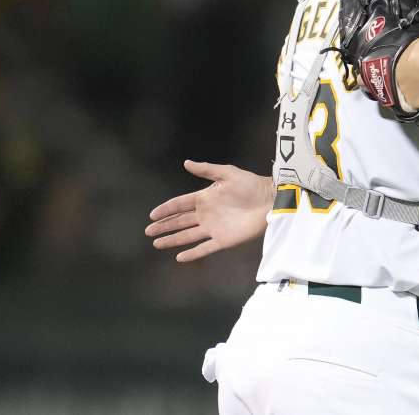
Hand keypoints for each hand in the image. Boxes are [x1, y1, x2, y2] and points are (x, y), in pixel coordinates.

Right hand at [145, 160, 273, 261]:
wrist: (270, 200)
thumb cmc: (251, 185)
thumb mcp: (228, 173)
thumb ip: (207, 169)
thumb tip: (186, 162)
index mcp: (205, 198)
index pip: (180, 204)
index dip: (166, 209)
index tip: (152, 215)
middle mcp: (206, 214)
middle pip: (180, 221)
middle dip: (164, 226)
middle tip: (148, 231)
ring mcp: (213, 228)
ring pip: (187, 236)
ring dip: (172, 239)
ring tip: (156, 243)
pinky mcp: (223, 240)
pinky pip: (204, 248)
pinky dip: (192, 253)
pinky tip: (179, 257)